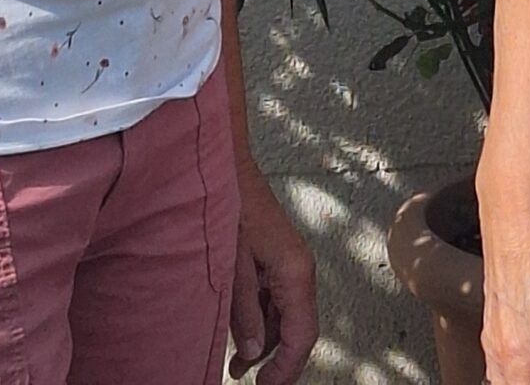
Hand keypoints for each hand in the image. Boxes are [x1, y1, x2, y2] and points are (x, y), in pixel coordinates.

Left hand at [227, 164, 317, 384]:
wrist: (227, 165)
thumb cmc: (230, 205)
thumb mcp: (233, 266)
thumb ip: (245, 312)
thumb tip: (254, 352)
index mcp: (295, 272)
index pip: (302, 335)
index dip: (287, 369)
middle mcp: (300, 268)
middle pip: (298, 328)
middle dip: (277, 360)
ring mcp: (290, 262)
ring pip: (287, 315)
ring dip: (267, 342)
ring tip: (238, 366)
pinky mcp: (278, 257)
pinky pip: (277, 298)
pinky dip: (262, 320)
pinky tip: (241, 333)